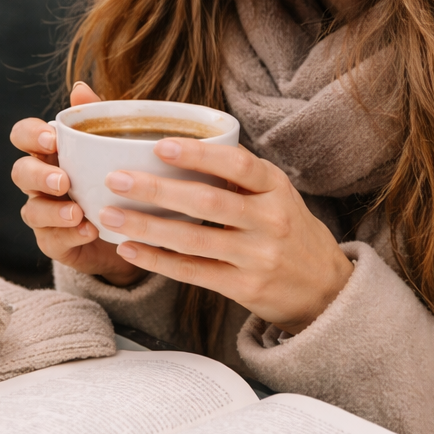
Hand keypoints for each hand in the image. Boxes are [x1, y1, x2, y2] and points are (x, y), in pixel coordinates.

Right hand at [10, 82, 141, 286]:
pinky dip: (70, 234)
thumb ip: (95, 117)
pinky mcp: (54, 240)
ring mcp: (44, 211)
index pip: (23, 134)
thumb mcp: (113, 142)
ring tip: (77, 211)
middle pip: (20, 172)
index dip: (31, 135)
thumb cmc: (116, 172)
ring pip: (31, 210)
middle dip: (38, 175)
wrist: (134, 221)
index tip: (53, 140)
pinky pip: (52, 239)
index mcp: (51, 151)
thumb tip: (79, 88)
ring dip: (53, 211)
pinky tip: (89, 229)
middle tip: (63, 180)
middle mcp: (40, 179)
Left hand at [98, 140, 353, 333]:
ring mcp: (258, 256)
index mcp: (277, 187)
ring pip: (193, 239)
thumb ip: (240, 175)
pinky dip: (158, 260)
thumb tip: (183, 146)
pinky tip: (130, 249)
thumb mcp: (277, 193)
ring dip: (146, 226)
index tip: (160, 145)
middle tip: (117, 178)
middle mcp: (270, 220)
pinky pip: (193, 271)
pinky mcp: (244, 288)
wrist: (324, 286)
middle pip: (207, 202)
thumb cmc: (288, 227)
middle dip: (157, 190)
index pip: (238, 165)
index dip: (199, 155)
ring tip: (110, 214)